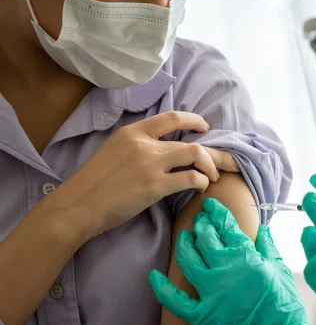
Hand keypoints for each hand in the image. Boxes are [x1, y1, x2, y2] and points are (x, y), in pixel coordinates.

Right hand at [46, 111, 239, 237]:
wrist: (77, 206)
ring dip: (211, 167)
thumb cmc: (93, 185)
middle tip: (228, 162)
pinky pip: (190, 178)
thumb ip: (137, 147)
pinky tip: (201, 188)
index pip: (170, 118)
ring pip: (195, 155)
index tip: (205, 128)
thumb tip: (162, 151)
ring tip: (213, 178)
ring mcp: (150, 164)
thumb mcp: (113, 153)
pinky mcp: (154, 186)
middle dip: (215, 153)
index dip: (193, 120)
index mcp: (132, 132)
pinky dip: (201, 182)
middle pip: (191, 141)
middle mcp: (143, 143)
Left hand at [149, 198, 315, 324]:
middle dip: (201, 225)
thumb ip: (267, 246)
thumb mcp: (280, 269)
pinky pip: (175, 300)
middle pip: (206, 239)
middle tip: (199, 219)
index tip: (210, 205)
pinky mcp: (202, 314)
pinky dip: (163, 288)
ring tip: (184, 238)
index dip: (217, 213)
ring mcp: (211, 292)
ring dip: (184, 246)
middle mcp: (225, 269)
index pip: (227, 226)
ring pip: (188, 261)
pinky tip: (154, 276)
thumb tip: (261, 229)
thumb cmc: (284, 303)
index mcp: (246, 256)